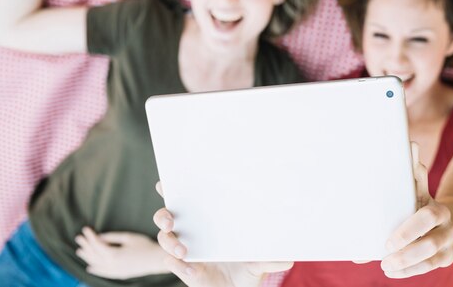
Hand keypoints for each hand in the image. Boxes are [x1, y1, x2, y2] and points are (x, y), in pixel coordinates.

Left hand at [75, 227, 168, 278]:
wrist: (156, 260)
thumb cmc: (144, 245)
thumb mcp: (128, 237)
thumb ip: (112, 237)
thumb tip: (99, 237)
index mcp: (113, 254)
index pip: (97, 244)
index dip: (90, 236)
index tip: (85, 229)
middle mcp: (111, 265)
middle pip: (94, 255)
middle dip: (86, 245)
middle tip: (78, 238)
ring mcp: (115, 271)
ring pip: (96, 264)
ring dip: (87, 257)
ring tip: (80, 251)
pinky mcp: (119, 274)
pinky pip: (103, 273)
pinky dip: (95, 269)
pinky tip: (90, 267)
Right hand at [153, 182, 292, 286]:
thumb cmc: (247, 268)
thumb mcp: (259, 261)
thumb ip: (270, 259)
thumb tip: (289, 259)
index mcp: (206, 221)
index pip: (186, 200)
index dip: (172, 189)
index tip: (166, 182)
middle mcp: (191, 233)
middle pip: (165, 217)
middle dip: (163, 215)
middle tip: (171, 219)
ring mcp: (185, 251)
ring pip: (165, 240)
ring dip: (170, 243)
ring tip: (183, 251)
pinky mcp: (184, 270)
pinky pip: (172, 264)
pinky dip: (179, 266)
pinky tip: (193, 269)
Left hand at [380, 142, 452, 277]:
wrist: (443, 219)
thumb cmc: (420, 202)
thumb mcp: (416, 189)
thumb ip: (413, 173)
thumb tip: (410, 145)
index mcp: (440, 209)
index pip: (428, 218)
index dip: (409, 230)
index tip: (389, 241)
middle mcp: (449, 229)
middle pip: (432, 244)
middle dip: (407, 251)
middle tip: (384, 254)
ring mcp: (449, 246)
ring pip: (431, 260)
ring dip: (407, 265)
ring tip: (385, 265)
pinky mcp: (445, 259)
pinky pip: (429, 268)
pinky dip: (409, 272)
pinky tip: (392, 272)